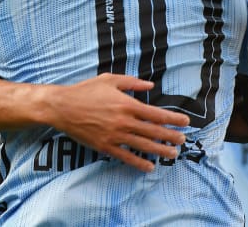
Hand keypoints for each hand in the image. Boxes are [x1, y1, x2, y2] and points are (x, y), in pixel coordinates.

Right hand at [48, 73, 189, 171]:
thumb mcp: (110, 79)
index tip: (185, 122)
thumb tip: (150, 86)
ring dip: (160, 150)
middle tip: (183, 140)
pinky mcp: (105, 146)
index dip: (173, 119)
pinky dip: (139, 163)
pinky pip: (126, 157)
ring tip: (173, 154)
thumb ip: (132, 83)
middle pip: (154, 131)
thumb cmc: (86, 91)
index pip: (157, 114)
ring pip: (143, 145)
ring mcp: (115, 135)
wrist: (62, 107)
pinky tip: (150, 167)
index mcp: (127, 104)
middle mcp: (124, 121)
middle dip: (171, 136)